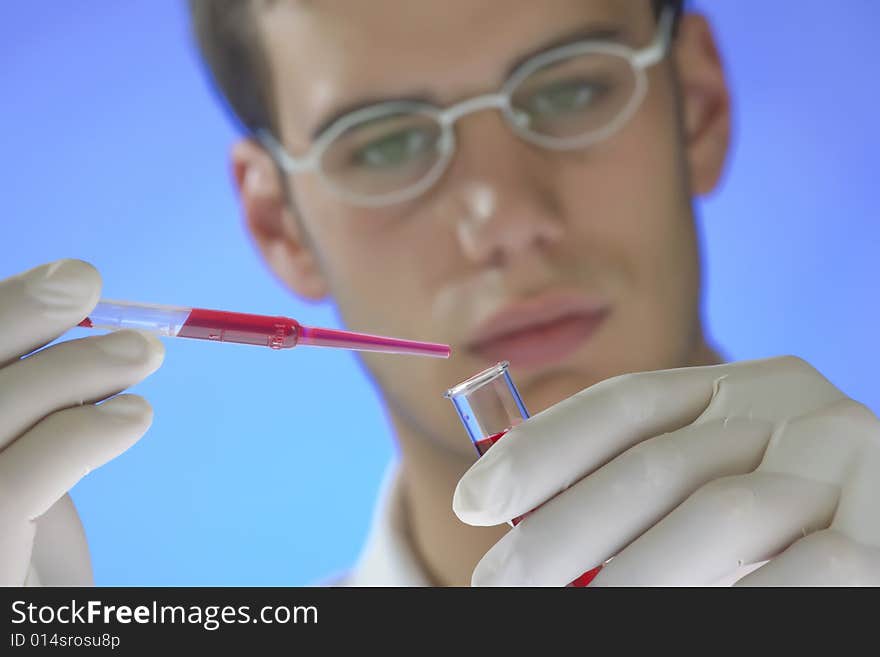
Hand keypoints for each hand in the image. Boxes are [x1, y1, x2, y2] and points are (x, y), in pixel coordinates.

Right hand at [0, 260, 163, 585]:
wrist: (29, 630)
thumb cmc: (16, 571)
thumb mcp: (13, 493)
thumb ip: (21, 427)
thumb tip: (69, 339)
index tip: (68, 280)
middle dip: (11, 316)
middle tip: (88, 282)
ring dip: (67, 371)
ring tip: (142, 354)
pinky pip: (11, 483)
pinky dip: (79, 436)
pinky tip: (133, 419)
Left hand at [453, 356, 879, 585]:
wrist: (870, 536)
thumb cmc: (774, 529)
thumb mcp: (700, 490)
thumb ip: (629, 485)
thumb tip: (511, 504)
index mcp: (741, 386)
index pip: (625, 403)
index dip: (541, 450)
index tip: (473, 499)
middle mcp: (795, 407)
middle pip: (654, 463)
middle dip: (561, 533)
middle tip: (497, 584)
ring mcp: (845, 464)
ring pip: (713, 515)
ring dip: (627, 578)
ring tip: (567, 616)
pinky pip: (790, 573)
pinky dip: (719, 604)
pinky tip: (654, 624)